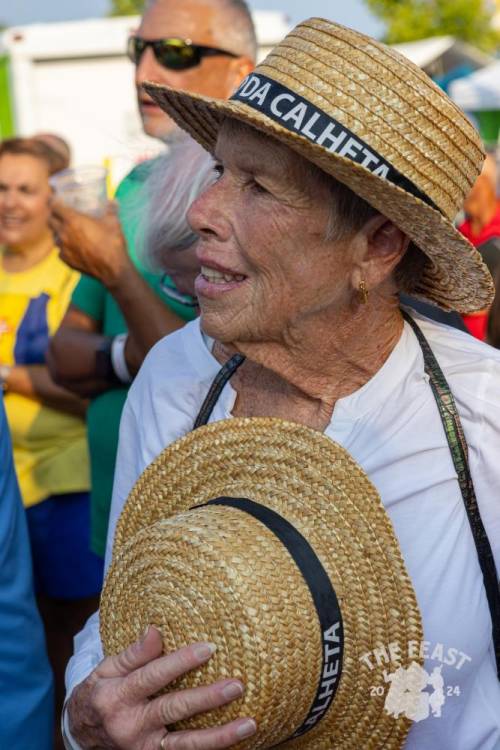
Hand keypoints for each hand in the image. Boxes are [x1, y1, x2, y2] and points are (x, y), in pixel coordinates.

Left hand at [49, 201, 132, 288]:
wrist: (113, 268)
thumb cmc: (112, 243)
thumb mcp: (113, 222)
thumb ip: (110, 209)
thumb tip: (112, 201)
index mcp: (73, 220)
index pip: (54, 206)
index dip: (54, 202)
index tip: (57, 200)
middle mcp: (64, 233)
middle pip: (50, 220)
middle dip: (54, 216)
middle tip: (62, 215)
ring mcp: (63, 248)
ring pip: (54, 236)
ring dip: (59, 232)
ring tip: (68, 232)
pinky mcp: (66, 260)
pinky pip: (60, 250)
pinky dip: (64, 247)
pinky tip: (73, 247)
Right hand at [67, 626, 256, 749]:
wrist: (81, 735)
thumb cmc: (100, 694)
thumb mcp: (106, 670)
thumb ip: (133, 653)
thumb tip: (155, 630)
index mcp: (118, 696)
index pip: (153, 676)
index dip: (181, 662)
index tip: (209, 648)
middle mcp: (131, 725)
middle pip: (174, 709)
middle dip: (207, 699)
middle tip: (236, 685)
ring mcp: (143, 748)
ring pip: (185, 744)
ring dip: (220, 736)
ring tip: (249, 724)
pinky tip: (235, 741)